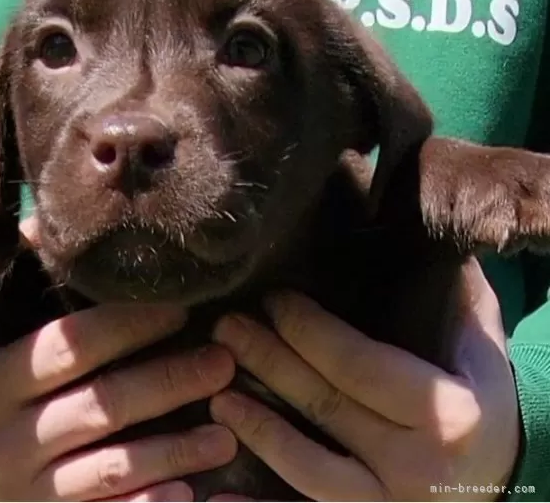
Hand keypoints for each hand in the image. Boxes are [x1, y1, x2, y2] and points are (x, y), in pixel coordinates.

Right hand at [0, 221, 236, 501]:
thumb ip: (18, 282)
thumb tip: (47, 220)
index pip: (69, 346)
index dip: (128, 325)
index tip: (181, 306)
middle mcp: (2, 439)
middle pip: (100, 406)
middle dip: (167, 381)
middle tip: (222, 361)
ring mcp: (23, 489)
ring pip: (110, 469)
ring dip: (173, 451)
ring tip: (227, 432)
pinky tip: (188, 493)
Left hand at [209, 258, 519, 500]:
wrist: (499, 479)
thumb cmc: (483, 399)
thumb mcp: (482, 347)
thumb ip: (459, 297)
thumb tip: (430, 238)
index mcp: (447, 413)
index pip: (357, 363)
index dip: (307, 330)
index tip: (274, 299)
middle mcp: (417, 466)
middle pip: (324, 405)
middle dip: (267, 361)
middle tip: (226, 328)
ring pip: (306, 464)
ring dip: (256, 425)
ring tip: (217, 391)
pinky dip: (261, 502)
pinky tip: (223, 486)